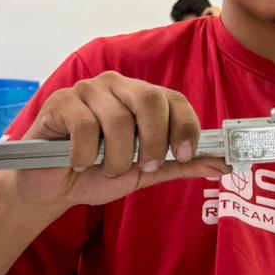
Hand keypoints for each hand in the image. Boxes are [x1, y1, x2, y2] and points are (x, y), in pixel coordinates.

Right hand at [8, 71, 229, 209]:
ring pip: (118, 119)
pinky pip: (84, 126)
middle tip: (145, 167)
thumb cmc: (98, 174)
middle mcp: (117, 87)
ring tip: (105, 168)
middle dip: (154, 141)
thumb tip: (222, 164)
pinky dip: (85, 154)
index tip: (183, 155)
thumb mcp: (145, 174)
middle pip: (150, 100)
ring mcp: (88, 90)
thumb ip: (179, 165)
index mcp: (141, 98)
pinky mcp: (61, 102)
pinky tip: (78, 163)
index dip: (185, 126)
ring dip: (116, 157)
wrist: (52, 187)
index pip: (174, 99)